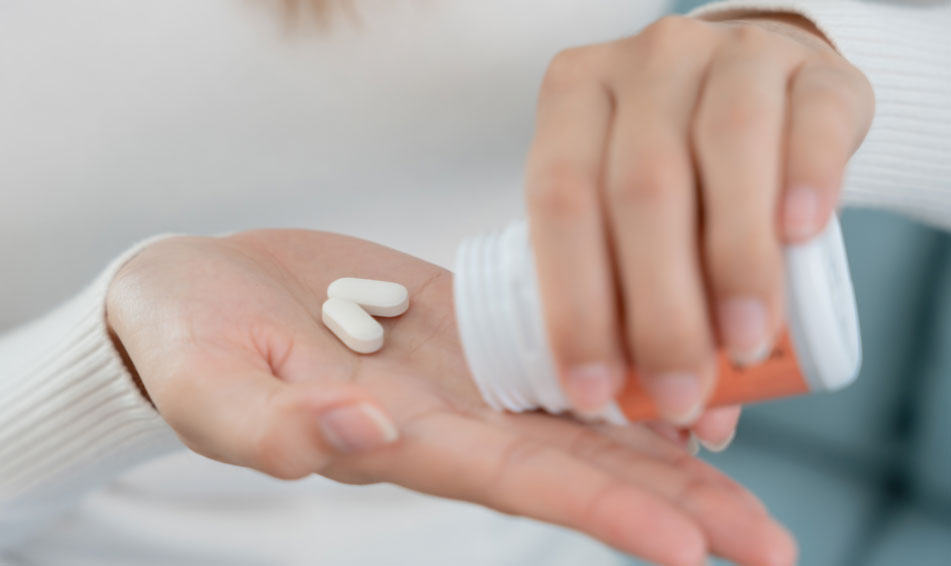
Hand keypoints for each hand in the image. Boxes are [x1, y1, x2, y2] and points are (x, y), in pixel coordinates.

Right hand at [107, 230, 795, 564]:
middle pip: (578, 469)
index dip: (602, 513)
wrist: (195, 289)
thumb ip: (268, 421)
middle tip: (770, 543)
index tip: (692, 546)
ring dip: (666, 448)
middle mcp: (450, 419)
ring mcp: (464, 374)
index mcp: (397, 440)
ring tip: (750, 479)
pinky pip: (558, 353)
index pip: (518, 485)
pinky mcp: (466, 323)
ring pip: (582, 418)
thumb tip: (354, 431)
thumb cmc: (186, 340)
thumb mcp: (206, 384)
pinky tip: (679, 384)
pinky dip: (621, 369)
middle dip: (673, 506)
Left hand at [525, 13, 873, 444]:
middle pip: (640, 189)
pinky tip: (800, 239)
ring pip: (723, 152)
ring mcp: (727, 53)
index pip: (559, 201)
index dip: (573, 304)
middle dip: (658, 307)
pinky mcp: (809, 67)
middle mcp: (643, 64)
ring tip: (744, 345)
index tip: (595, 392)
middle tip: (678, 390)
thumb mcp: (632, 214)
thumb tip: (682, 426)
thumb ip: (638, 300)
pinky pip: (806, 125)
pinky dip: (803, 185)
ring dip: (733, 263)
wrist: (759, 86)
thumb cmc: (679, 166)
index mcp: (574, 97)